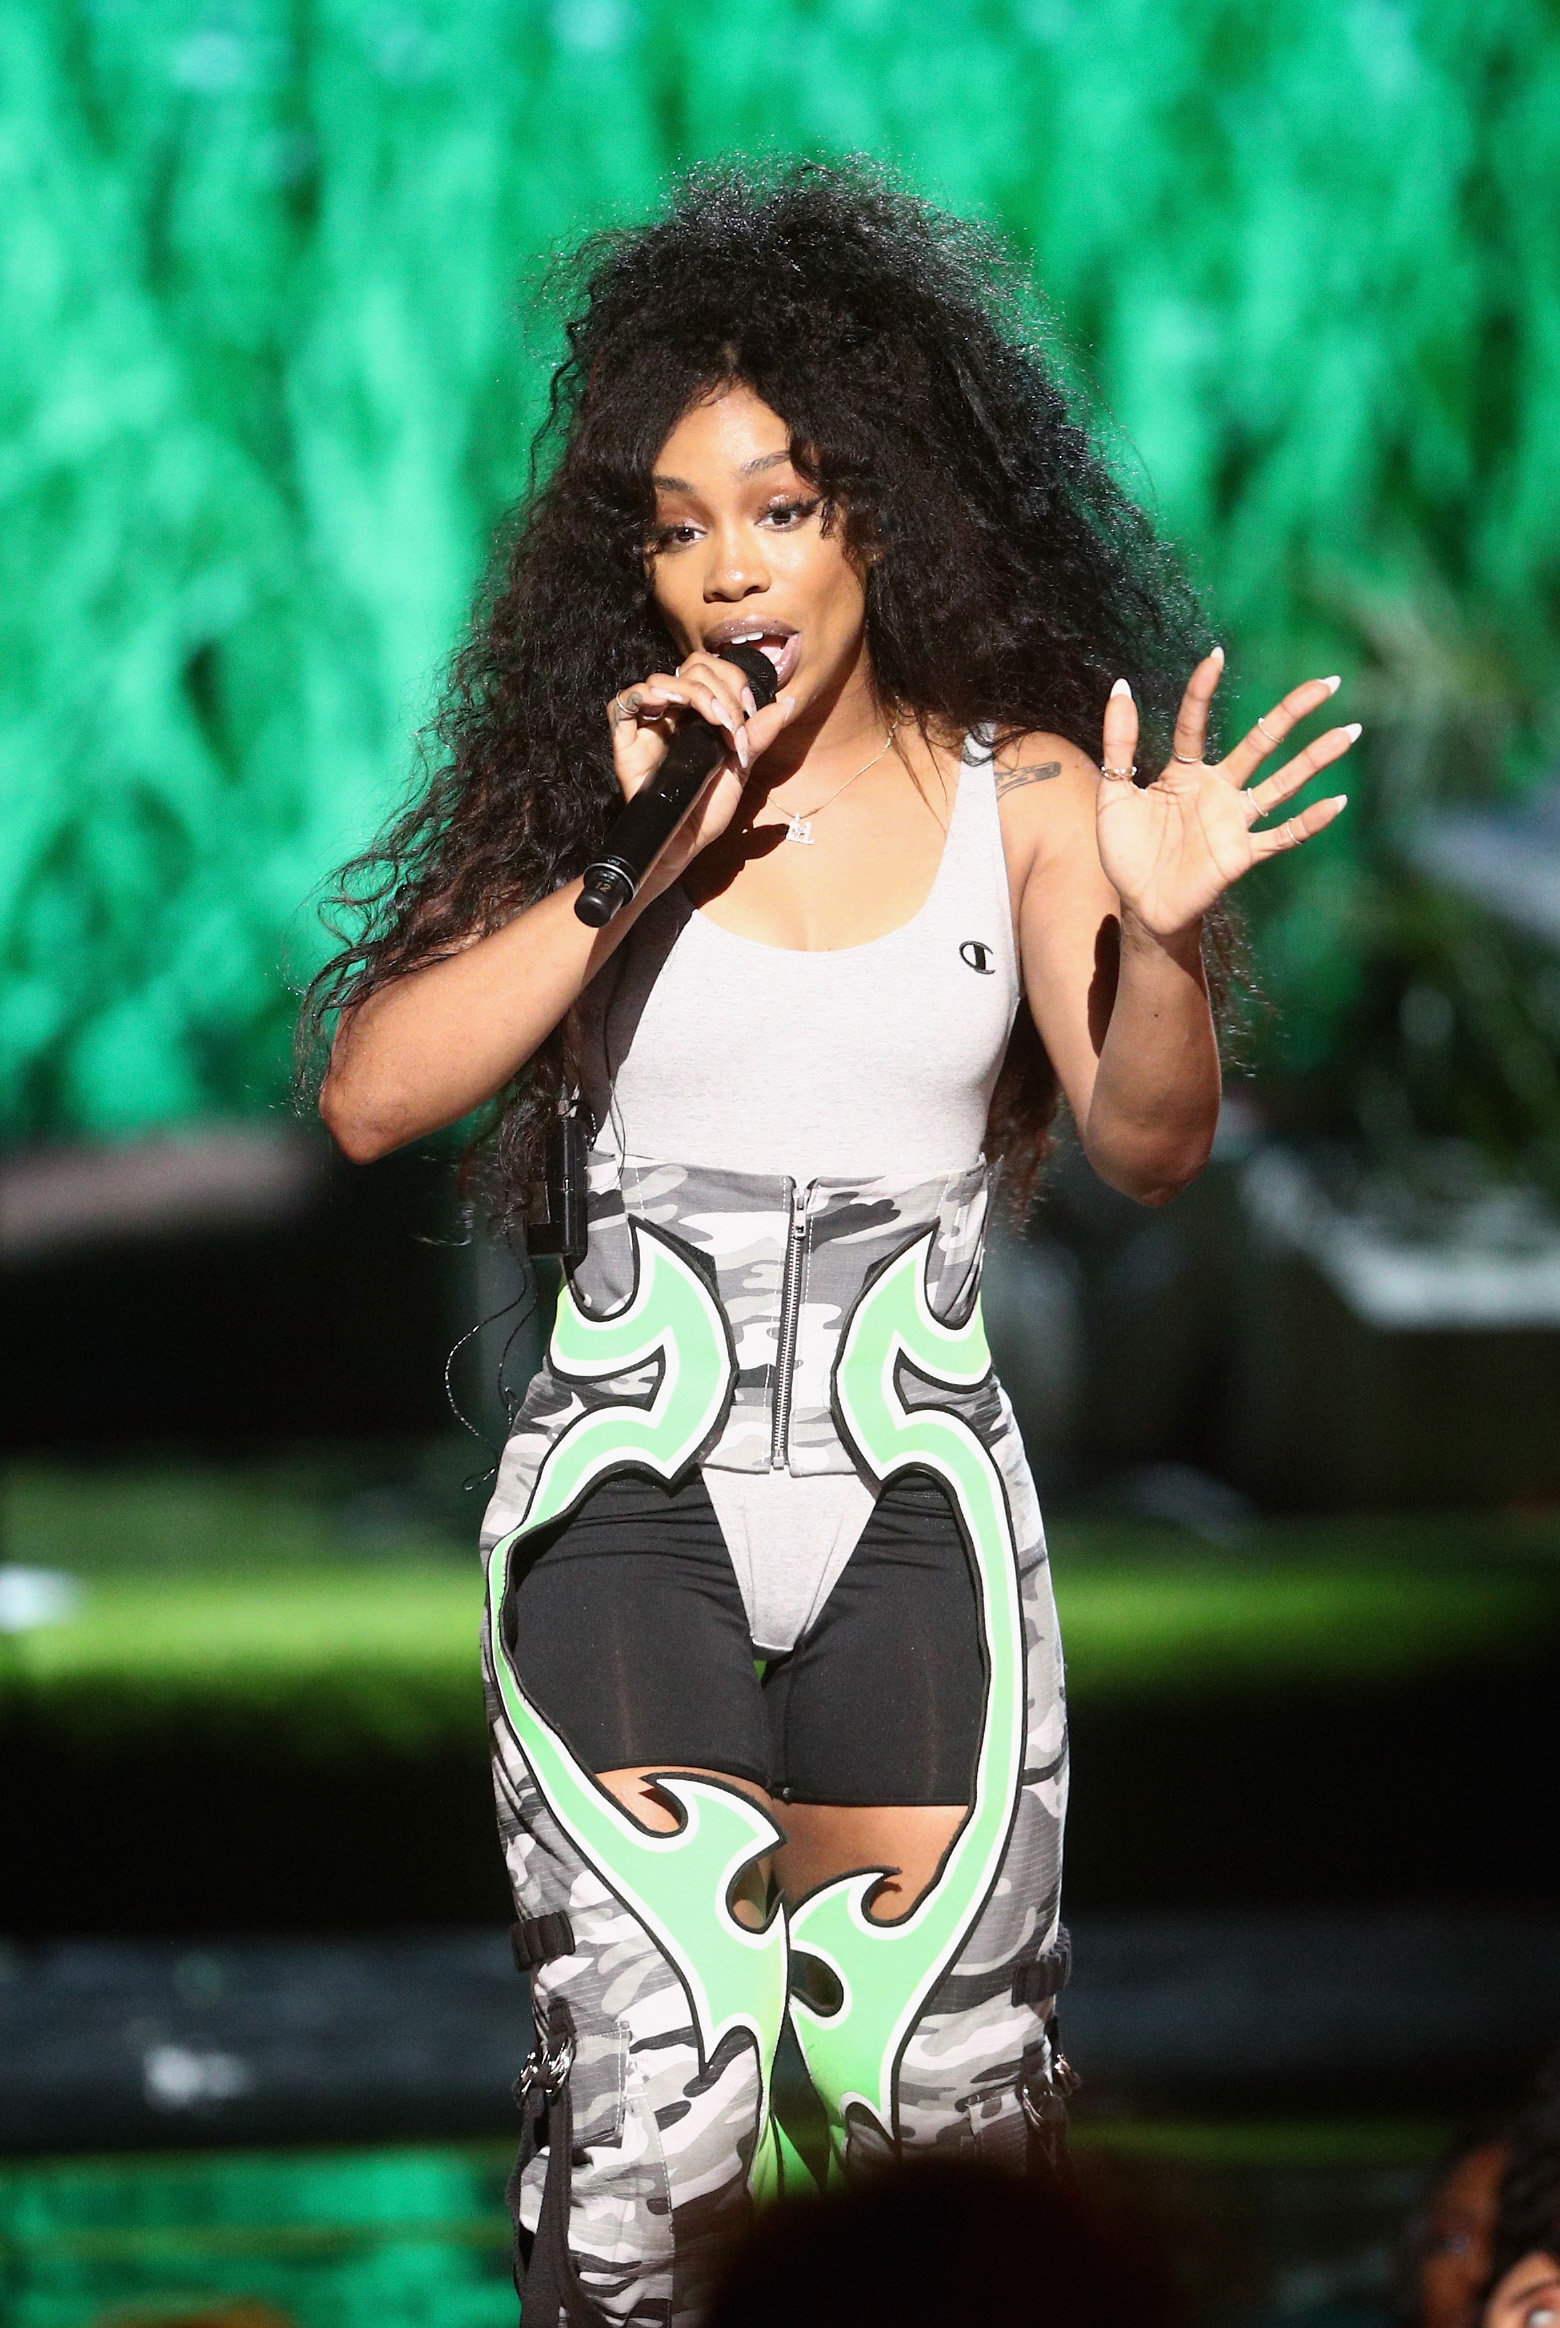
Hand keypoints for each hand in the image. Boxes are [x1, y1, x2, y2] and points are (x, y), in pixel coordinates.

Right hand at [606, 651, 794, 897]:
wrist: (686, 842)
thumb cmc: (708, 808)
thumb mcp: (740, 768)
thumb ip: (759, 735)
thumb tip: (788, 703)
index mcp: (698, 714)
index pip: (710, 669)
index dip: (731, 680)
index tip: (746, 712)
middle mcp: (673, 713)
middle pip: (690, 668)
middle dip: (719, 689)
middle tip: (731, 724)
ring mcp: (648, 725)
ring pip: (660, 680)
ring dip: (691, 691)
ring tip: (709, 718)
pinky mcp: (625, 742)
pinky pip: (619, 705)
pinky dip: (639, 695)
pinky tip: (663, 705)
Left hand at [1095, 648, 1357, 938]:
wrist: (1140, 906)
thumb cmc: (1127, 853)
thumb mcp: (1113, 793)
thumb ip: (1118, 744)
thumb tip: (1121, 686)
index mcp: (1184, 774)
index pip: (1196, 723)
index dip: (1203, 690)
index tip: (1216, 655)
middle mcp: (1217, 790)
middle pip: (1261, 743)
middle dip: (1293, 712)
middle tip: (1328, 683)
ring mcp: (1233, 821)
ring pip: (1282, 783)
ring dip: (1315, 759)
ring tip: (1349, 732)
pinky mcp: (1241, 854)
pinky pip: (1281, 836)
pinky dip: (1308, 822)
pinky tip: (1336, 803)